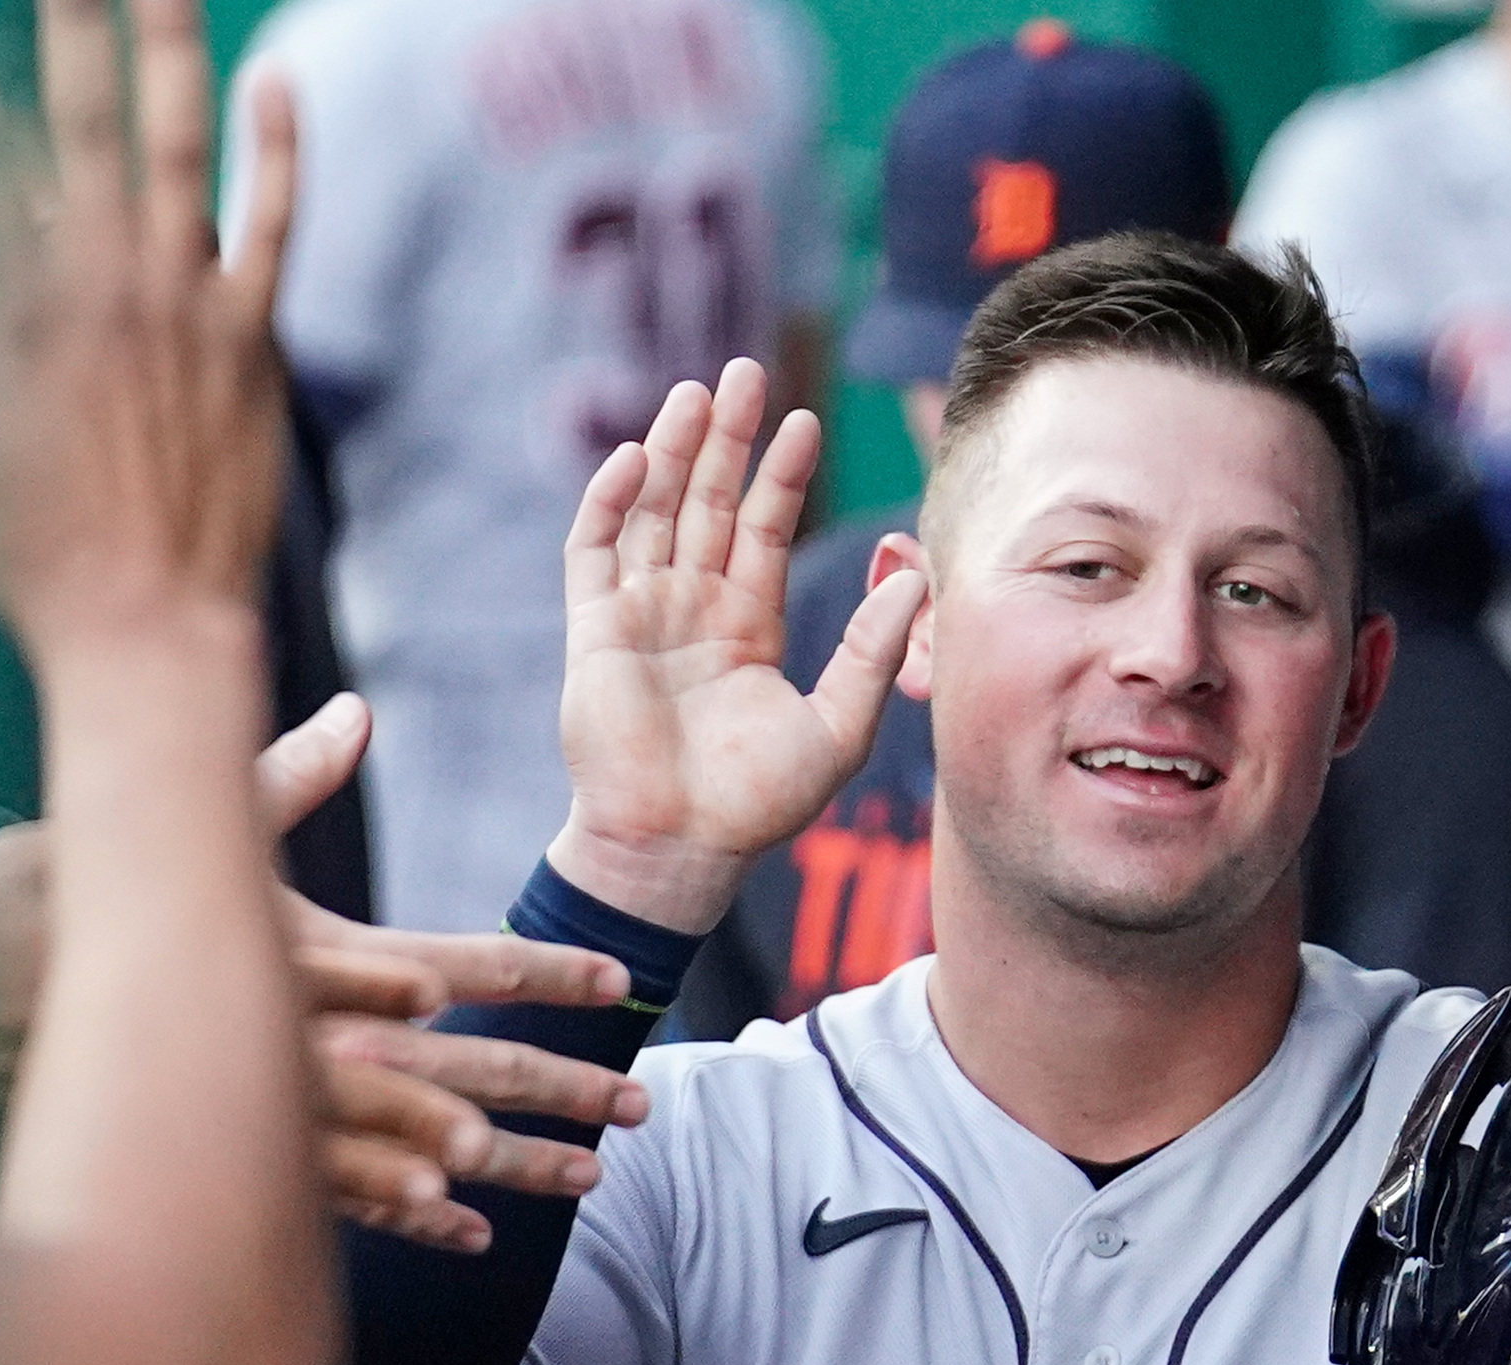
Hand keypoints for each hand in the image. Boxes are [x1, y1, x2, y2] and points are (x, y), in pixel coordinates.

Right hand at [0, 0, 298, 651]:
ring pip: (175, 145)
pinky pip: (272, 225)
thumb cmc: (23, 551)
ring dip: (167, 49)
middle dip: (65, 22)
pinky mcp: (250, 337)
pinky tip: (277, 80)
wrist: (145, 622)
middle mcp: (99, 282)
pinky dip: (278, 153)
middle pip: (75, 116)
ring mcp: (184, 304)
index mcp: (6, 300)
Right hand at [0, 697, 648, 1242]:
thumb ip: (282, 779)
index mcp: (316, 956)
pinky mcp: (232, 1161)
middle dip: (566, 1086)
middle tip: (643, 1108)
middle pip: (473, 1071)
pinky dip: (414, 1213)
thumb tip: (357, 714)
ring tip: (593, 1179)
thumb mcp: (177, 834)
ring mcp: (279, 1116)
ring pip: (430, 1150)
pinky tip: (470, 1232)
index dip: (550, 972)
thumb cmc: (44, 907)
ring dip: (516, 1164)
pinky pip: (348, 1201)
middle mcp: (318, 1046)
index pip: (464, 962)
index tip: (623, 984)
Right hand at [549, 361, 927, 929]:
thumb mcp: (837, 724)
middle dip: (728, 438)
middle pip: (709, 503)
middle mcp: (693, 609)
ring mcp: (640, 616)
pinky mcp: (594, 631)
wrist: (682, 848)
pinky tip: (636, 457)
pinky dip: (610, 502)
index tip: (806, 421)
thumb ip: (872, 650)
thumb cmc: (758, 803)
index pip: (765, 529)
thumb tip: (916, 574)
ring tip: (697, 392)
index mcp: (747, 625)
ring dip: (673, 451)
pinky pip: (594, 551)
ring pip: (655, 511)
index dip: (783, 475)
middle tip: (746, 371)